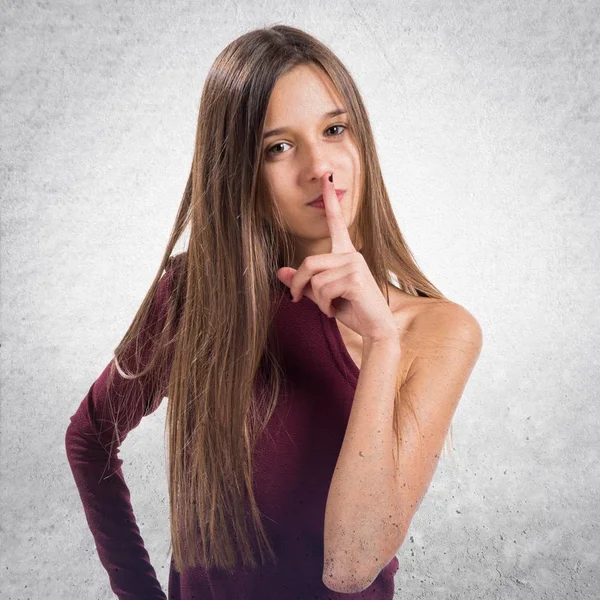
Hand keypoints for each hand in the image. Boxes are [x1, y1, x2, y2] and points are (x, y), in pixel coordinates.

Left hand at [276, 172, 397, 343]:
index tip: (328, 178)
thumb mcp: (324, 296)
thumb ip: (304, 283)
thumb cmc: (353, 310)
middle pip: (309, 262)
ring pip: (315, 278)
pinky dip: (323, 305)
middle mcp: (352, 254)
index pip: (336, 222)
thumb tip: (279, 272)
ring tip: (328, 307)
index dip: (330, 200)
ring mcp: (354, 264)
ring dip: (315, 299)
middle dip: (296, 283)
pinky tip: (335, 310)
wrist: (376, 329)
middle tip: (294, 298)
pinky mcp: (355, 278)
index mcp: (346, 254)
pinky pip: (324, 290)